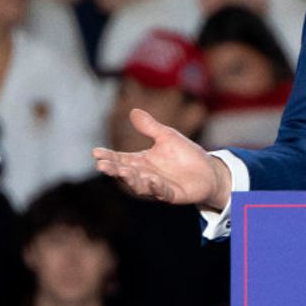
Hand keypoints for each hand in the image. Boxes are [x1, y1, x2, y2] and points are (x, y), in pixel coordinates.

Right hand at [93, 109, 232, 209]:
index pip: (121, 158)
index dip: (108, 156)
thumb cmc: (185, 154)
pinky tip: (151, 180)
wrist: (209, 171)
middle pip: (126, 173)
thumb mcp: (167, 136)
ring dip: (131, 179)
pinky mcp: (172, 195)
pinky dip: (156, 187)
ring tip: (122, 171)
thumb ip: (150, 127)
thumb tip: (133, 110)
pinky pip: (162, 192)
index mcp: (141, 161)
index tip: (95, 152)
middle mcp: (145, 175)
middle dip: (114, 170)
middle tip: (102, 165)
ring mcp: (157, 187)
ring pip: (140, 185)